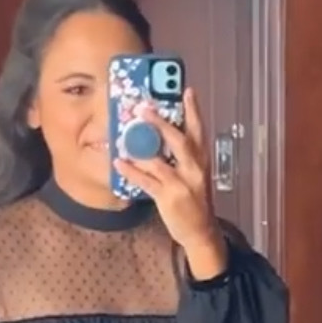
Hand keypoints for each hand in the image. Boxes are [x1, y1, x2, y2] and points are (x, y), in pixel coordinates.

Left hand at [115, 88, 227, 276]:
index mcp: (202, 160)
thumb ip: (183, 156)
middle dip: (161, 123)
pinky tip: (119, 162)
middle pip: (179, 140)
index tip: (188, 90)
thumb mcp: (195, 174)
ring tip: (124, 135)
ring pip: (159, 161)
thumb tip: (160, 136)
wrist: (201, 232)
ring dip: (140, 147)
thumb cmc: (195, 200)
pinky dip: (131, 171)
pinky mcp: (168, 198)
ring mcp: (182, 184)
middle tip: (144, 108)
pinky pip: (146, 181)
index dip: (194, 110)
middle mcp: (194, 169)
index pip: (199, 130)